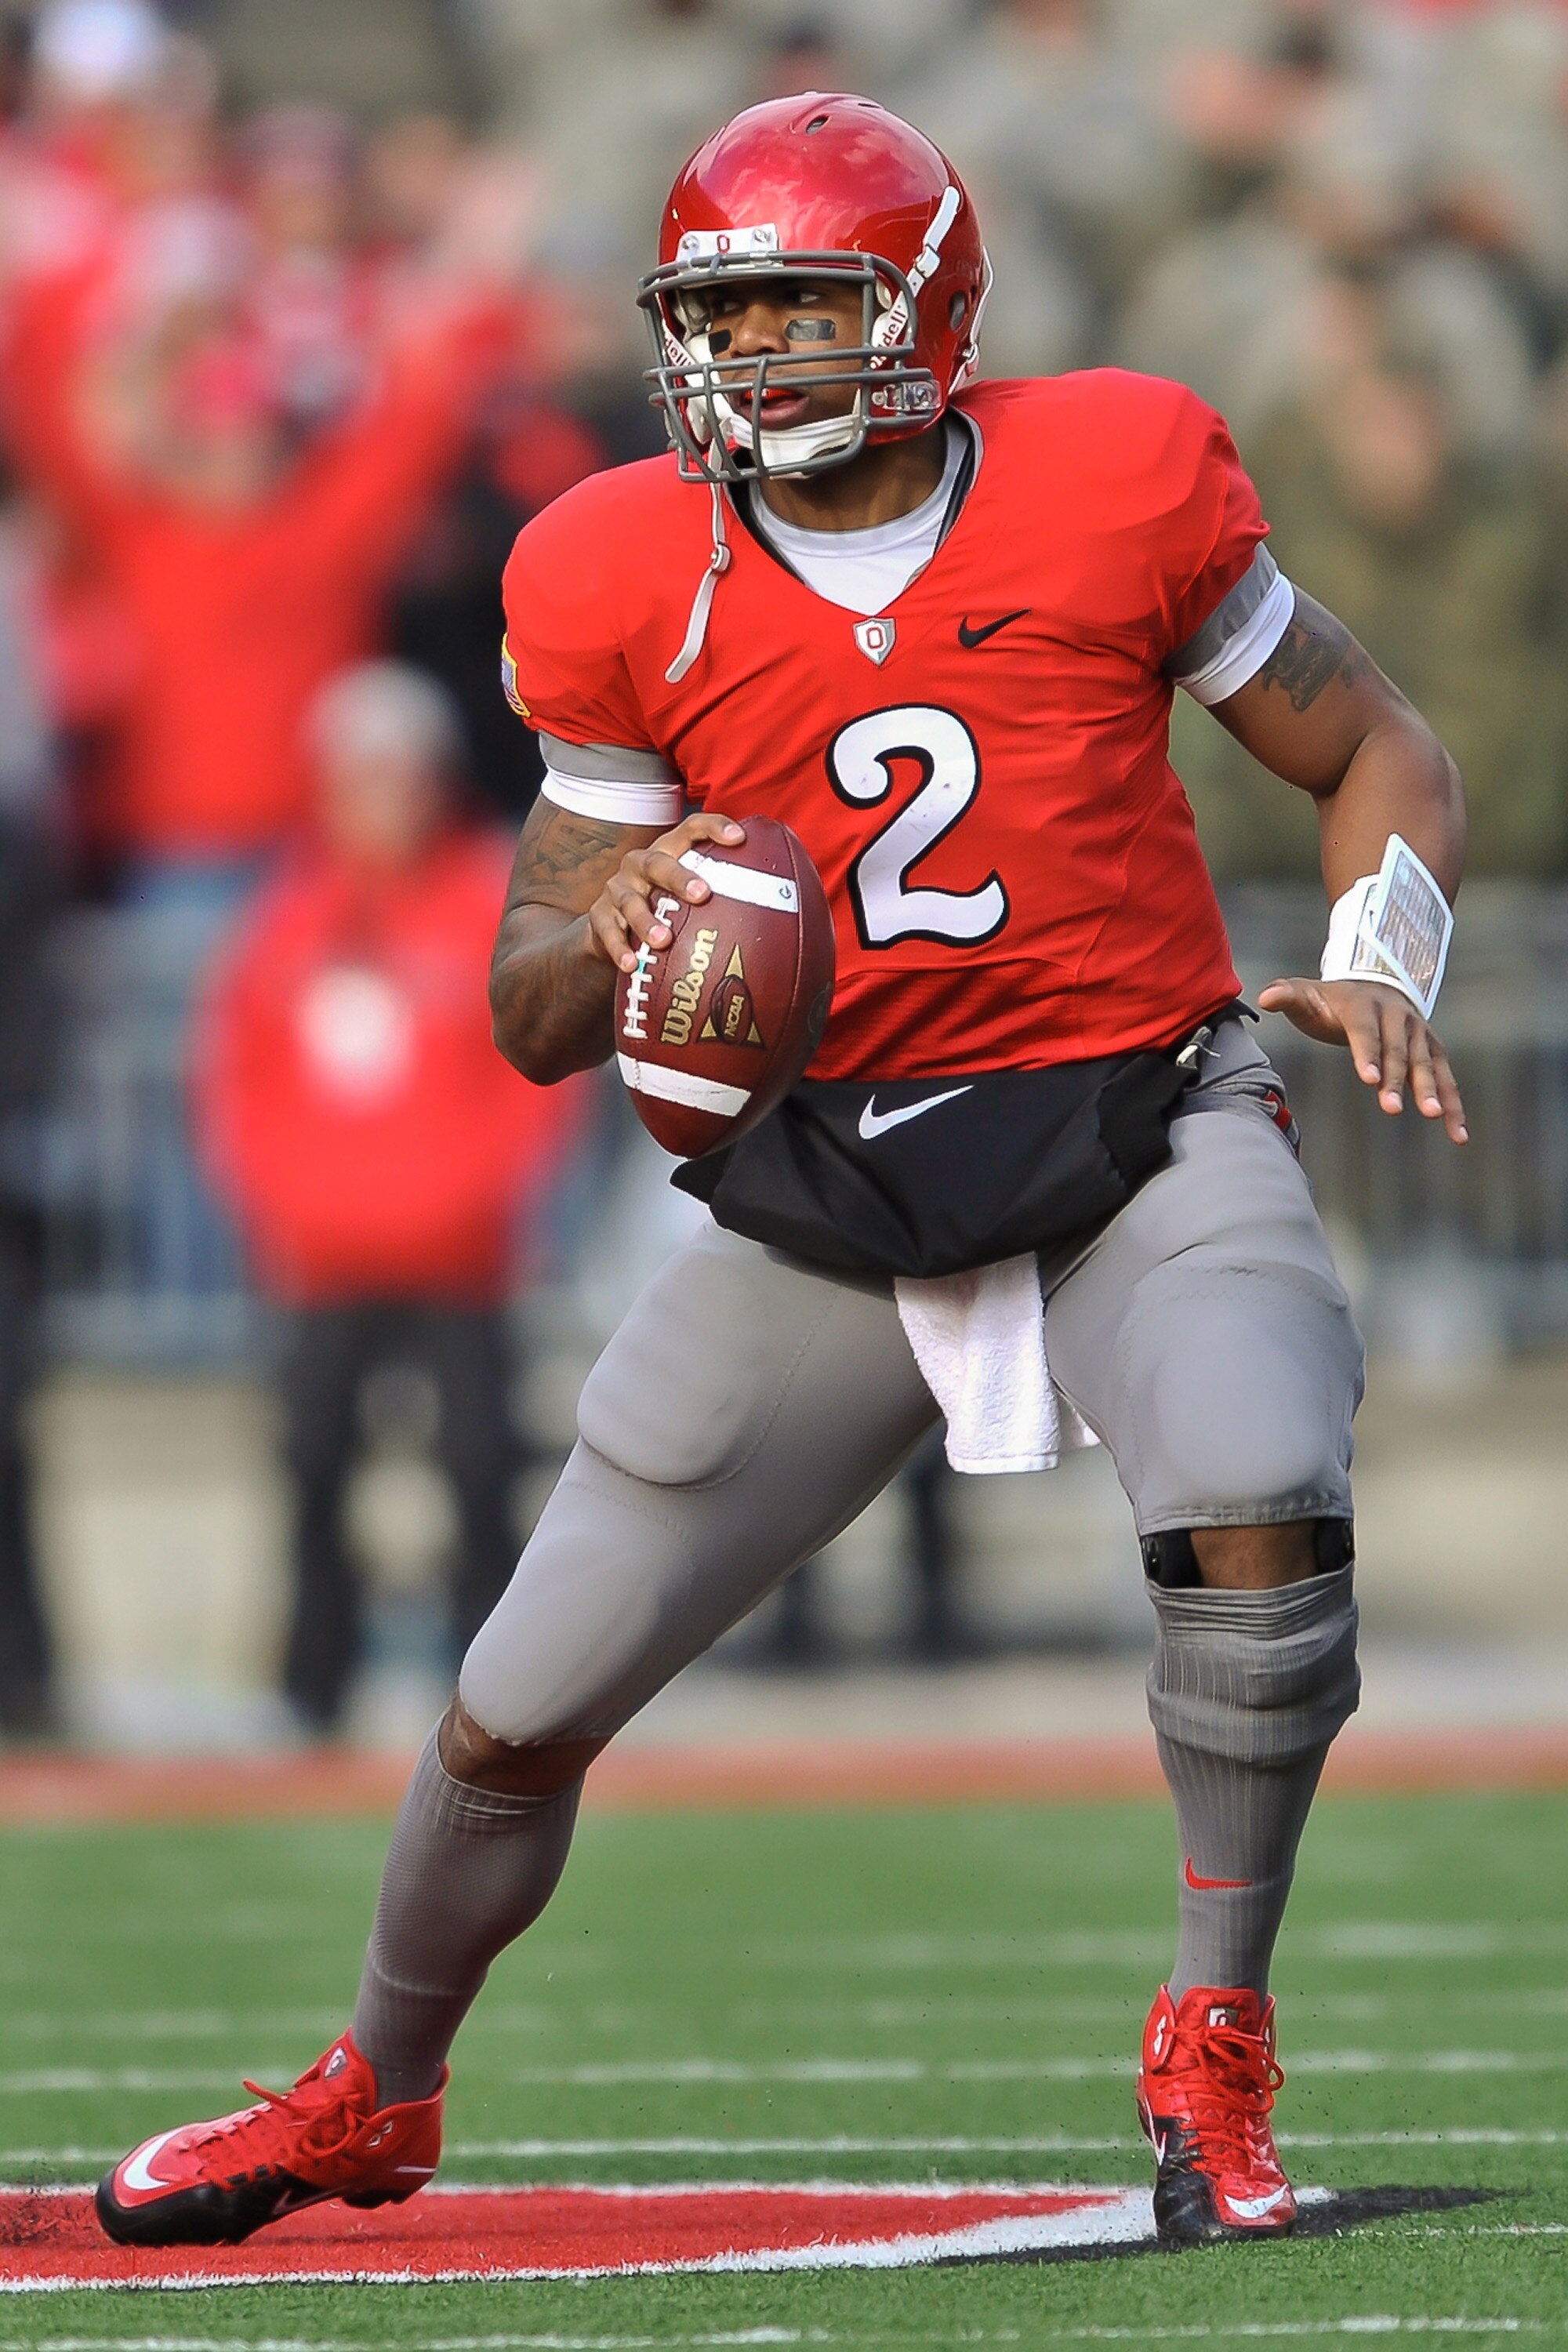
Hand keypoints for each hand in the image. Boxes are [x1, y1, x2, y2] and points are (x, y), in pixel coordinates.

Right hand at [586, 810, 745, 974]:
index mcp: (669, 853)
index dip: (714, 827)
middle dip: (679, 876)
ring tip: (663, 940)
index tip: (739, 839)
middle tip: (702, 894)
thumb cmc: (664, 909)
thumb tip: (784, 913)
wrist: (612, 931)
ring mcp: (618, 889)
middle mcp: (641, 865)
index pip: (691, 830)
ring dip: (646, 921)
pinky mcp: (600, 916)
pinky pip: (607, 931)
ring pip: (630, 900)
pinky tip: (632, 964)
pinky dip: (619, 948)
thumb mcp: (688, 898)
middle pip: (658, 862)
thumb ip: (723, 898)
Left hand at [1257, 976, 1467, 1143]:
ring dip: (1432, 1090)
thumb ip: (1288, 996)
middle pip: (1398, 1051)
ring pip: (1427, 1064)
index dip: (1367, 1053)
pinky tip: (1458, 1134)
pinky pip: (1447, 1078)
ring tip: (1435, 1116)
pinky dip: (1454, 1103)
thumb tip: (1266, 996)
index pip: (1365, 1032)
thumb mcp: (1308, 995)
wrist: (1375, 982)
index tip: (1367, 1079)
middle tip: (1392, 1109)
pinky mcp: (1434, 1049)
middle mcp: (1398, 1017)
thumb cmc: (1333, 1001)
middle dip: (1396, 1079)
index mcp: (1365, 1006)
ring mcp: (1419, 1032)